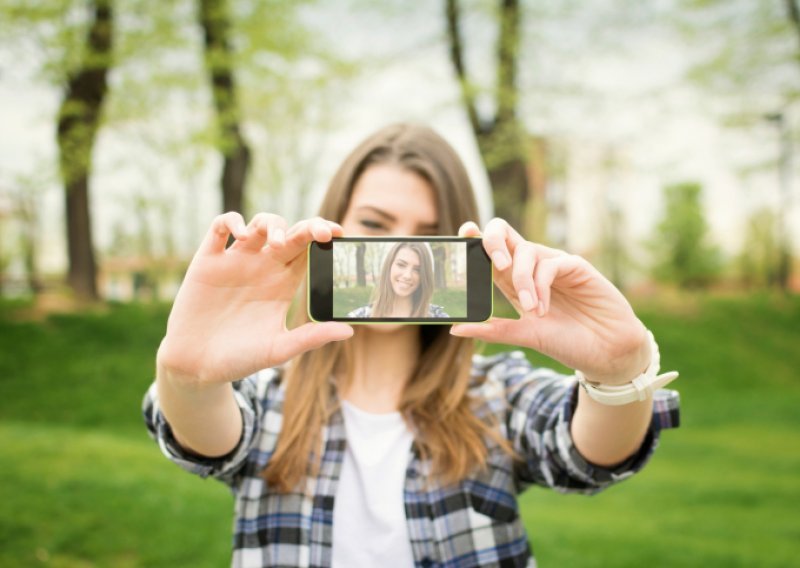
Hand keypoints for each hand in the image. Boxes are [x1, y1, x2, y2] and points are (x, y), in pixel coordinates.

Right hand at [157, 212, 352, 386]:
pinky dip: (231, 221)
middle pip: (290, 233)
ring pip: (259, 224)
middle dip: (308, 226)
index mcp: (283, 284)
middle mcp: (262, 267)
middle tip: (322, 233)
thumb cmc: (239, 359)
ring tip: (277, 241)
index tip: (339, 234)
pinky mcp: (208, 260)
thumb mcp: (278, 349)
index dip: (323, 236)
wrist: (196, 367)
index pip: (308, 251)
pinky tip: (241, 234)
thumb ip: (310, 338)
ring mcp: (236, 261)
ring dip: (271, 223)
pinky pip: (220, 227)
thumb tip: (349, 331)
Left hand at [450, 219, 649, 384]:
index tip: (463, 232)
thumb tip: (454, 328)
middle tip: (494, 264)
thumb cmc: (566, 342)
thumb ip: (492, 330)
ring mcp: (554, 264)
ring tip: (532, 310)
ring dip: (523, 281)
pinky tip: (544, 308)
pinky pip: (550, 264)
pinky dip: (541, 285)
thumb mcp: (524, 336)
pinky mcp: (576, 266)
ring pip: (527, 251)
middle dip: (493, 240)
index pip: (491, 253)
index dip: (476, 239)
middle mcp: (532, 268)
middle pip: (506, 235)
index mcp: (514, 282)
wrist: (605, 353)